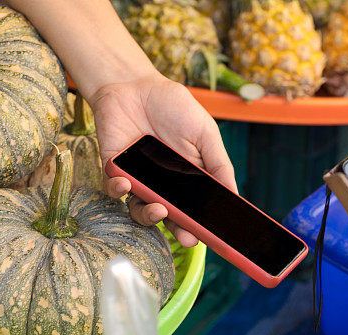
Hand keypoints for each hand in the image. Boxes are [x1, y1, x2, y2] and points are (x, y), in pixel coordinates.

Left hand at [89, 75, 236, 247]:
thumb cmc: (173, 106)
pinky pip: (114, 190)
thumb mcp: (206, 134)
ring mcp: (138, 180)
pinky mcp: (114, 170)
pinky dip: (119, 190)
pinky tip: (126, 184)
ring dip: (149, 215)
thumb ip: (219, 165)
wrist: (135, 84)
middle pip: (171, 218)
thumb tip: (233, 195)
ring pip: (140, 210)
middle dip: (180, 230)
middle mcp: (163, 185)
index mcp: (188, 180)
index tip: (213, 237)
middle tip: (189, 237)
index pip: (196, 210)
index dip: (204, 225)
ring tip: (159, 210)